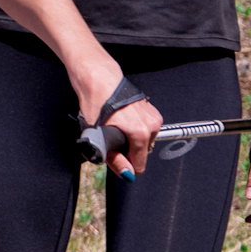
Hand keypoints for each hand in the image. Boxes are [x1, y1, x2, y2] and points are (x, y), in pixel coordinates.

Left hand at [73, 63, 162, 177]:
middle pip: (141, 152)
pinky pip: (144, 129)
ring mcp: (153, 116)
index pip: (140, 164)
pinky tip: (119, 121)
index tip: (113, 159)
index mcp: (141, 133)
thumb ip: (113, 159)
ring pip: (142, 141)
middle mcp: (151, 125)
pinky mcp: (150, 110)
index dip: (124, 166)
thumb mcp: (98, 135)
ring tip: (113, 128)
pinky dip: (132, 130)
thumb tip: (126, 173)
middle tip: (109, 140)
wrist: (98, 78)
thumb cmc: (97, 102)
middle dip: (126, 151)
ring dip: (129, 140)